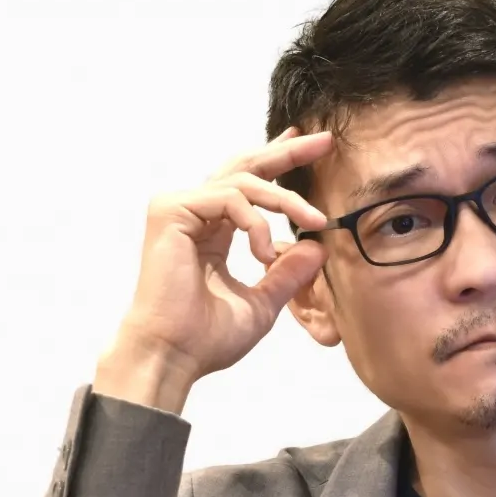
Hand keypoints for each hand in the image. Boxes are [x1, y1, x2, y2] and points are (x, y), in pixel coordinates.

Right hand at [95, 127, 333, 412]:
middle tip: (323, 141)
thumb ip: (287, 274)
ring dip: (285, 200)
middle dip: (287, 151)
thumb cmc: (206, 338)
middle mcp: (194, 212)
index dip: (279, 163)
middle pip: (244, 165)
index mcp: (211, 230)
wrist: (173, 355)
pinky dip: (256, 222)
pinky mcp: (172, 211)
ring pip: (244, 181)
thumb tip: (317, 247)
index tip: (311, 149)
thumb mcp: (262, 303)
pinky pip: (229, 198)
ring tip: (313, 223)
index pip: (247, 184)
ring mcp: (180, 208)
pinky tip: (265, 253)